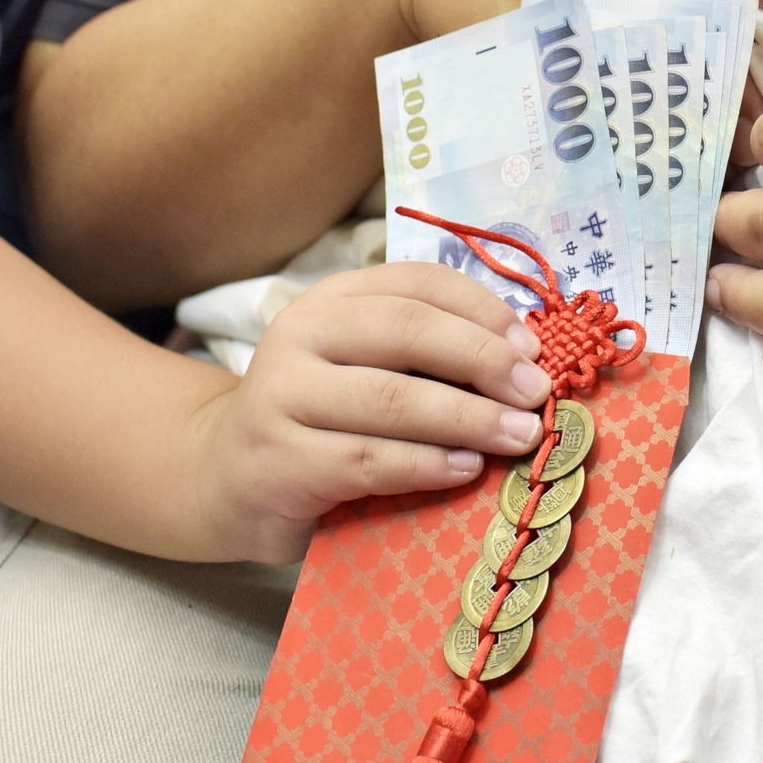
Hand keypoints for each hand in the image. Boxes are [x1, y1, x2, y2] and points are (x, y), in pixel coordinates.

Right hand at [189, 262, 552, 562]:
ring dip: (468, 418)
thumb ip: (430, 355)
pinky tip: (467, 469)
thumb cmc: (324, 420)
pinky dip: (427, 465)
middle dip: (484, 361)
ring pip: (391, 399)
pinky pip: (368, 459)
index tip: (533, 348)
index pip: (419, 283)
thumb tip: (525, 360)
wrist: (227, 479)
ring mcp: (281, 396)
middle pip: (408, 331)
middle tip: (536, 393)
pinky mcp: (278, 461)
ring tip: (519, 436)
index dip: (484, 311)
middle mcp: (299, 334)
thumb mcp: (368, 368)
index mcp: (332, 300)